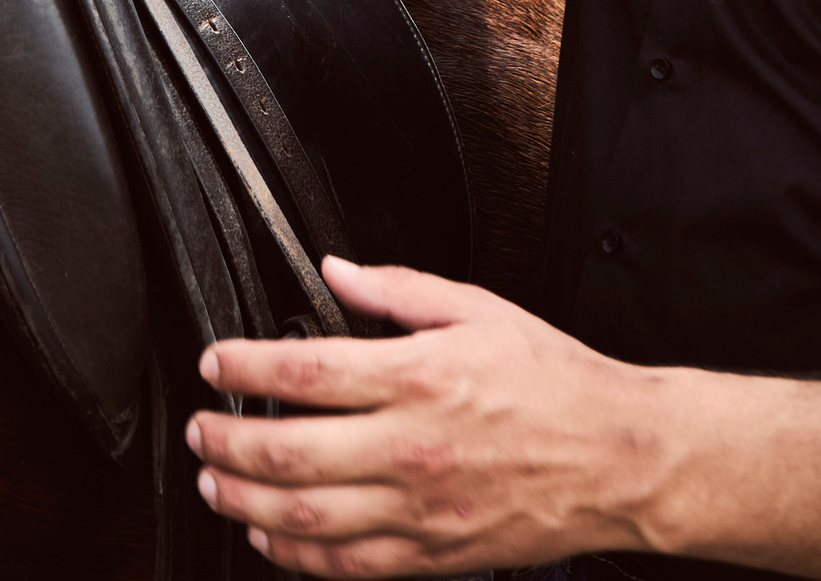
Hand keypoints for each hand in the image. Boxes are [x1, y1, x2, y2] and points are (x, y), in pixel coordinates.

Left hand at [185, 257, 680, 575]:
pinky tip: (269, 535)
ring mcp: (421, 509)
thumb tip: (335, 269)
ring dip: (244, 499)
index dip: (242, 366)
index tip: (214, 362)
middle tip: (199, 427)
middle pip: (288, 450)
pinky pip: (347, 563)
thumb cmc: (556, 385)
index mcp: (420, 377)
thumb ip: (398, 290)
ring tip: (213, 480)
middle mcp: (412, 446)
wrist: (621, 459)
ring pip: (306, 514)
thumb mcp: (480, 310)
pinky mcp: (433, 554)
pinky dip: (295, 555)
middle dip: (225, 440)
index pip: (303, 370)